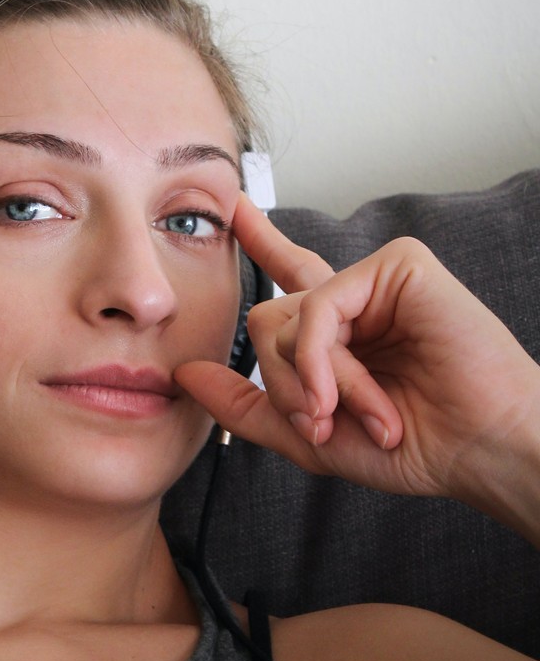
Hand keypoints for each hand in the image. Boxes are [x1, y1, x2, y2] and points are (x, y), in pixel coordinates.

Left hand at [175, 194, 539, 542]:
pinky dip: (322, 358)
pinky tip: (349, 393)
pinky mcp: (398, 266)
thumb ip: (243, 405)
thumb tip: (183, 373)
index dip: (258, 241)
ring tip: (363, 414)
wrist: (478, 452)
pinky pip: (318, 307)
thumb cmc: (409, 447)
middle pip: (264, 321)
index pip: (286, 280)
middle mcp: (352, 299)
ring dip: (313, 382)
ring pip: (285, 318)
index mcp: (338, 330)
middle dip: (286, 387)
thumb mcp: (307, 436)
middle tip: (327, 424)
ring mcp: (374, 279)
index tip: (232, 208)